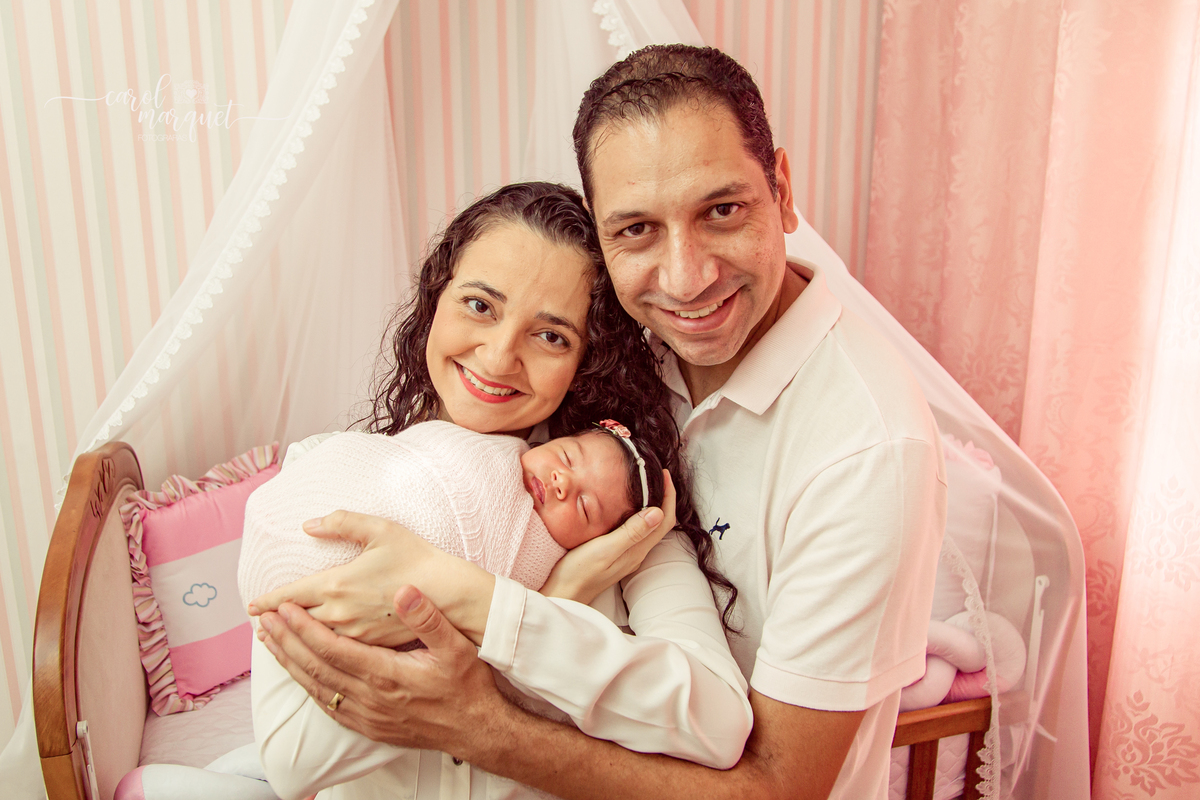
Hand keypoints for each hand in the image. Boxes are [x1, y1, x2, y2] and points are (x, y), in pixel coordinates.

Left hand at [249, 511, 493, 646]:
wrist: (455, 601)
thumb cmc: (421, 561)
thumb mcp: (383, 530)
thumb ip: (343, 522)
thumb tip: (309, 525)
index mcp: (338, 585)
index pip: (290, 596)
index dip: (268, 601)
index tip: (251, 606)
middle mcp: (340, 616)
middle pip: (294, 625)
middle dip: (274, 624)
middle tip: (257, 624)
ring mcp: (356, 637)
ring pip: (310, 645)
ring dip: (289, 642)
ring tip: (274, 641)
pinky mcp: (372, 651)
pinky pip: (332, 657)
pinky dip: (314, 655)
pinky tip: (311, 655)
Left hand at [256, 589, 507, 753]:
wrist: (477, 730)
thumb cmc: (467, 686)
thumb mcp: (456, 647)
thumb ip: (428, 618)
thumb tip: (404, 591)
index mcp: (386, 674)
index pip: (331, 648)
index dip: (303, 627)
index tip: (283, 607)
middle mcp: (370, 698)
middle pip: (315, 667)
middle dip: (286, 641)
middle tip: (263, 619)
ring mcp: (367, 716)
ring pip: (316, 688)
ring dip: (290, 663)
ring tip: (270, 642)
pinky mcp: (369, 727)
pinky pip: (328, 707)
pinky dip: (307, 687)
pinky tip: (298, 676)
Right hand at [539, 470, 675, 603]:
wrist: (561, 595)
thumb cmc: (578, 573)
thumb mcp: (604, 549)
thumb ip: (631, 532)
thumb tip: (658, 512)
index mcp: (637, 550)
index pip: (664, 520)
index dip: (669, 496)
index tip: (664, 474)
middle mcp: (635, 552)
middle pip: (660, 522)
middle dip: (663, 497)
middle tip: (656, 475)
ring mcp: (625, 554)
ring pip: (647, 526)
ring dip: (650, 505)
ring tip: (641, 484)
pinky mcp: (614, 554)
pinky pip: (633, 530)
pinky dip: (635, 514)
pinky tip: (622, 506)